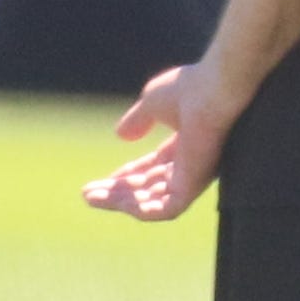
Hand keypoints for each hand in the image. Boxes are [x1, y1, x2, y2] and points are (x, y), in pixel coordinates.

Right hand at [82, 64, 233, 221]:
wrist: (212, 91)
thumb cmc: (189, 90)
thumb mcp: (154, 102)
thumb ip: (138, 120)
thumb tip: (121, 135)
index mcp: (187, 144)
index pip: (152, 169)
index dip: (125, 176)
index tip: (98, 183)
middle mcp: (192, 163)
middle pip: (149, 187)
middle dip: (117, 193)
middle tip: (87, 194)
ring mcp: (194, 177)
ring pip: (154, 201)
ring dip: (121, 203)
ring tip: (92, 198)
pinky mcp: (195, 186)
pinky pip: (167, 210)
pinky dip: (143, 211)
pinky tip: (119, 204)